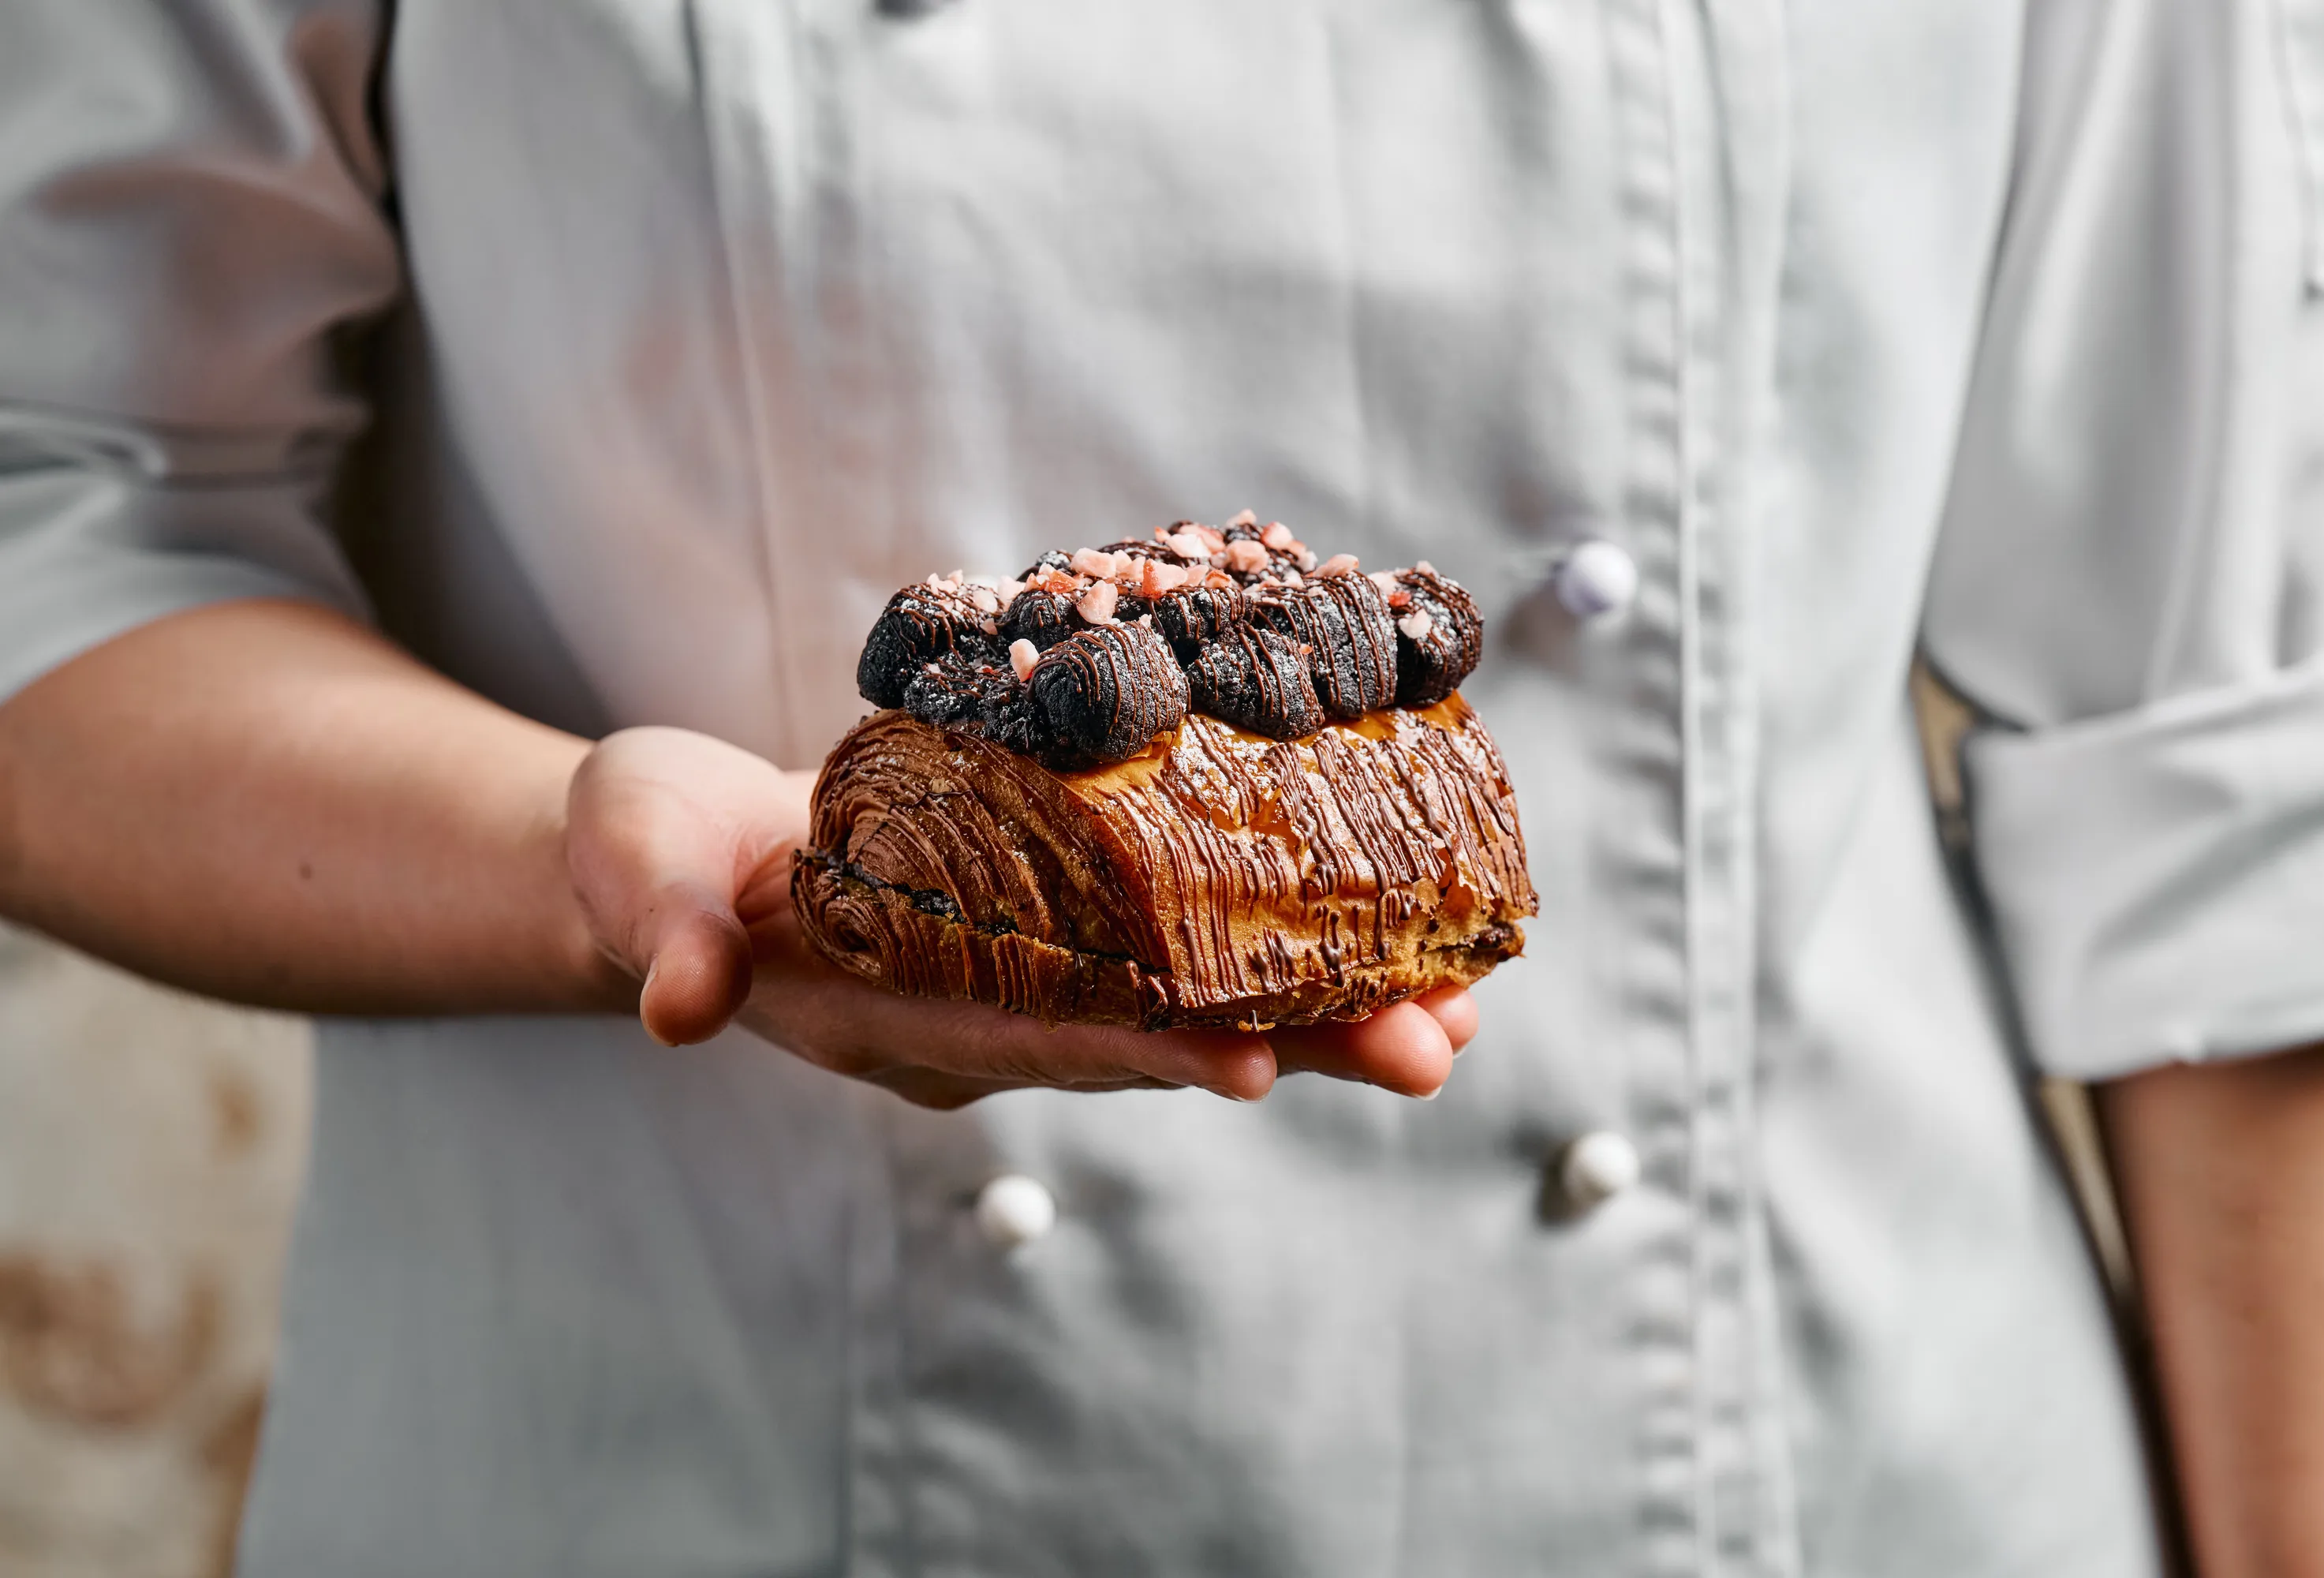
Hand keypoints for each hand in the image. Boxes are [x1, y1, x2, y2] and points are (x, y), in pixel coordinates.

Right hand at [565, 726, 1473, 1107]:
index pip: (1028, 1043)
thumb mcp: (634, 871)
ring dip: (1319, 1008)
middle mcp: (981, 1020)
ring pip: (1187, 1005)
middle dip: (1288, 1044)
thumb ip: (661, 931)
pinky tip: (1382, 923)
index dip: (1136, 1051)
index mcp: (891, 1016)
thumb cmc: (653, 855)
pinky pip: (1180, 946)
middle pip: (1146, 1041)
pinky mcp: (1056, 931)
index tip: (1249, 1063)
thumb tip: (676, 1002)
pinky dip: (1277, 938)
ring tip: (1452, 1008)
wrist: (685, 852)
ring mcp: (1025, 983)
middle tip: (1428, 1046)